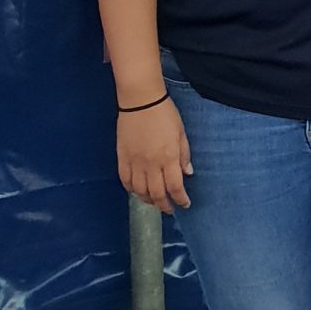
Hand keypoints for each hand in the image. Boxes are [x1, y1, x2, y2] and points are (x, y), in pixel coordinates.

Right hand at [117, 98, 193, 213]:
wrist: (140, 101)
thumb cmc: (165, 114)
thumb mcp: (181, 133)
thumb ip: (184, 155)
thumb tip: (188, 174)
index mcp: (169, 157)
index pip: (175, 187)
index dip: (180, 199)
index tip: (184, 204)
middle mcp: (151, 164)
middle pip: (157, 193)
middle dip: (164, 205)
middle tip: (169, 209)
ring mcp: (135, 162)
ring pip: (140, 190)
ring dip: (148, 200)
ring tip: (154, 202)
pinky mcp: (122, 157)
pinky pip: (125, 180)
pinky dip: (131, 190)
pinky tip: (137, 192)